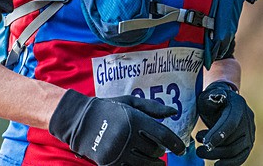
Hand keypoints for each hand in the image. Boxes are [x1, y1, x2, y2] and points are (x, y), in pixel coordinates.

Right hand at [49, 89, 185, 165]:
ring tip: (155, 161)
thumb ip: (152, 108)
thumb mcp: (129, 103)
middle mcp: (127, 136)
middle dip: (160, 152)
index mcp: (134, 119)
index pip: (162, 135)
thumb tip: (173, 112)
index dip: (176, 144)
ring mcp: (118, 151)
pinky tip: (140, 163)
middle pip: (155, 151)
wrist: (79, 120)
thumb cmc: (107, 109)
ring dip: (153, 163)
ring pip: (145, 163)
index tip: (182, 149)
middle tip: (160, 149)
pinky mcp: (109, 162)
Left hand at [195, 81, 254, 165]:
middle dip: (214, 148)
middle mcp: (248, 120)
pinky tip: (217, 164)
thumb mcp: (209, 95)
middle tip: (199, 150)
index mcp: (238, 105)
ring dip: (217, 155)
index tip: (206, 142)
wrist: (224, 102)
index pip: (231, 123)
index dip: (219, 134)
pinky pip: (241, 157)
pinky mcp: (248, 144)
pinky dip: (230, 163)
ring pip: (236, 151)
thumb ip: (211, 97)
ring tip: (201, 152)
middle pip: (233, 140)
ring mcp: (250, 133)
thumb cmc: (213, 99)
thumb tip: (214, 98)